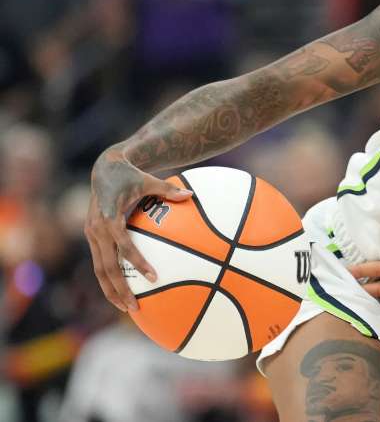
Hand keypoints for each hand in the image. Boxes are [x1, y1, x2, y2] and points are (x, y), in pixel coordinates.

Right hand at [85, 148, 191, 311]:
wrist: (104, 168)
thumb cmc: (131, 174)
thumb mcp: (149, 179)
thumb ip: (168, 189)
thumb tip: (191, 195)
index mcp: (110, 218)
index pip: (124, 246)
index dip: (137, 262)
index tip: (154, 277)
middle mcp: (97, 229)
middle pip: (106, 267)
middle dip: (119, 289)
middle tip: (135, 308)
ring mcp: (91, 235)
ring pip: (99, 270)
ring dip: (111, 290)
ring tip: (127, 308)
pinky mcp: (91, 236)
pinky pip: (100, 262)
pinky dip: (109, 278)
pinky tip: (123, 291)